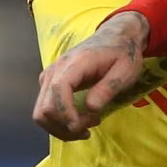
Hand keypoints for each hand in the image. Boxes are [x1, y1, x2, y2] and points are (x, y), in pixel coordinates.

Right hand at [33, 11, 152, 139]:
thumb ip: (108, 88)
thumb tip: (91, 108)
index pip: (58, 90)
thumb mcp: (125, 71)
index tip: (81, 128)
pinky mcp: (50, 83)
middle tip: (89, 128)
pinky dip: (59, 121)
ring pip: (41, 112)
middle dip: (64, 126)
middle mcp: (56, 69)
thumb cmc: (123, 54)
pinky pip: (46, 108)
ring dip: (61, 127)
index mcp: (75, 63)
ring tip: (86, 127)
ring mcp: (50, 76)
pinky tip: (80, 120)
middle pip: (44, 107)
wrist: (115, 37)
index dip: (66, 114)